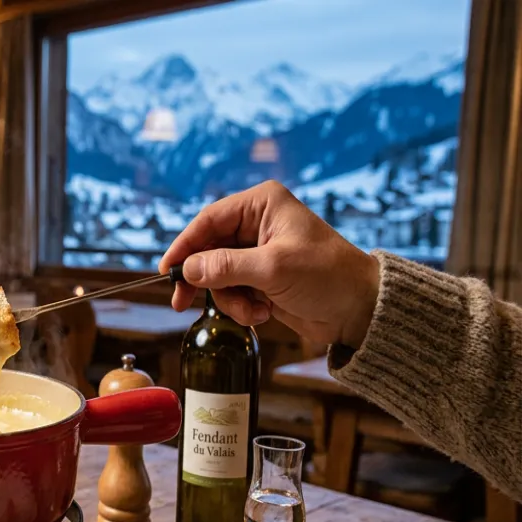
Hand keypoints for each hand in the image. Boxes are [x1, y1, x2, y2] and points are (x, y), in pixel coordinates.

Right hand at [159, 181, 380, 348]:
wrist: (359, 310)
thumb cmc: (328, 277)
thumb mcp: (273, 268)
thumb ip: (226, 267)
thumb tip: (187, 269)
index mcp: (262, 205)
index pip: (208, 220)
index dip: (184, 246)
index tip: (167, 272)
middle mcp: (257, 224)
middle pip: (207, 249)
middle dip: (205, 279)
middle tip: (181, 302)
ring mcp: (258, 252)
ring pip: (216, 275)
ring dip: (229, 298)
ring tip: (253, 310)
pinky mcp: (260, 277)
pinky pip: (231, 291)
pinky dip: (241, 306)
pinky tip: (263, 312)